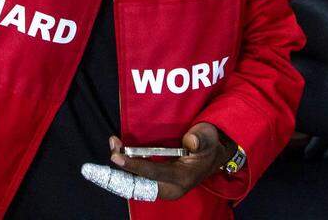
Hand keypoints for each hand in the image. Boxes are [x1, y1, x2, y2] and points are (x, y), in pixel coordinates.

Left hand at [108, 123, 231, 200]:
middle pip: (140, 184)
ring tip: (114, 145)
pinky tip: (121, 151)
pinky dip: (129, 168)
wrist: (215, 154)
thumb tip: (190, 141)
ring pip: (137, 183)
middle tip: (112, 149)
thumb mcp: (208, 138)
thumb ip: (200, 139)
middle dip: (122, 171)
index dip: (134, 165)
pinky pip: (140, 180)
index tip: (116, 157)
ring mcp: (164, 188)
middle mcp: (171, 188)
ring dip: (123, 169)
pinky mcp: (159, 184)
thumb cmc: (210, 144)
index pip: (153, 173)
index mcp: (182, 178)